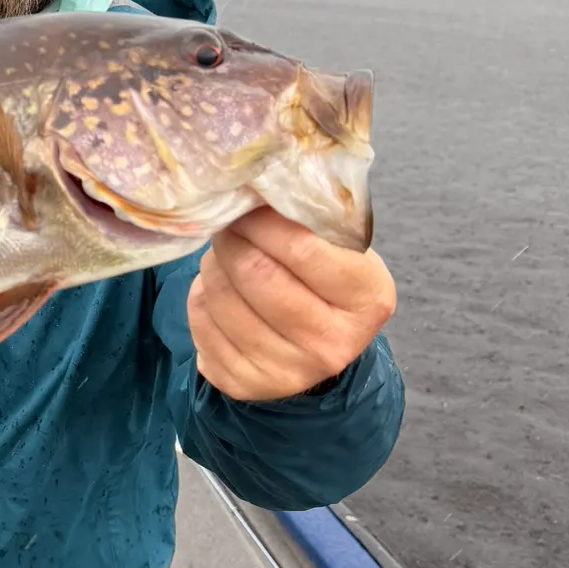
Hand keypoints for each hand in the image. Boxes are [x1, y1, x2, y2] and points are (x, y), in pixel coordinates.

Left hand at [187, 204, 396, 401]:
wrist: (317, 342)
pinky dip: (201, 294)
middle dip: (232, 237)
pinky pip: (200, 321)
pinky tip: (220, 288)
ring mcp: (288, 373)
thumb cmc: (325, 276)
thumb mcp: (337, 244)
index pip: (302, 248)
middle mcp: (332, 346)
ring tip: (227, 253)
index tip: (249, 203)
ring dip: (213, 263)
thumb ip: (306, 217)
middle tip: (229, 222)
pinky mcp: (244, 384)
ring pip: (221, 296)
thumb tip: (251, 184)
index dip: (263, 219)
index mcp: (368, 300)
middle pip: (255, 273)